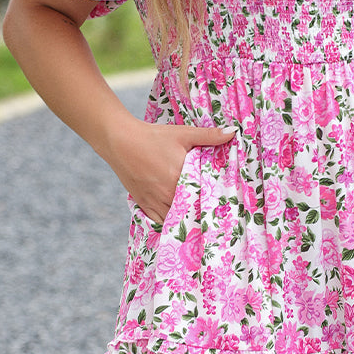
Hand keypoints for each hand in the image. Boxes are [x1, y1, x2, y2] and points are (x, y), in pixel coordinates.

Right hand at [106, 116, 236, 224]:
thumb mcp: (183, 134)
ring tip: (198, 220)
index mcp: (181, 177)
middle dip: (201, 212)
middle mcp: (168, 193)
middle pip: (191, 211)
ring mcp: (154, 201)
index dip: (214, 203)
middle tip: (214, 216)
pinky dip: (169, 222)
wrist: (120, 140)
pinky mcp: (143, 204)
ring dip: (185, 219)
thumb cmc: (153, 136)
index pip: (204, 197)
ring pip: (176, 219)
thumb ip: (209, 136)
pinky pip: (160, 221)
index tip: (224, 206)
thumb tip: (233, 132)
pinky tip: (178, 221)